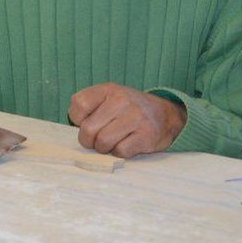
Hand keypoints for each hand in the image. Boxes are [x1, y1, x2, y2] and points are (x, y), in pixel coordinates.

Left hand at [68, 82, 185, 157]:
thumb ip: (90, 106)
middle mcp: (121, 101)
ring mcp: (135, 118)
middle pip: (88, 128)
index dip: (77, 119)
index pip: (79, 104)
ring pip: (103, 142)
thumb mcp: (109, 97)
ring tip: (109, 144)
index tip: (85, 122)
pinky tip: (124, 145)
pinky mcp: (147, 136)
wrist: (166, 115)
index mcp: (108, 90)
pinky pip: (121, 151)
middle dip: (88, 140)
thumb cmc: (129, 109)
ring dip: (103, 148)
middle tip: (95, 141)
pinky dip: (118, 153)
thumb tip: (75, 127)